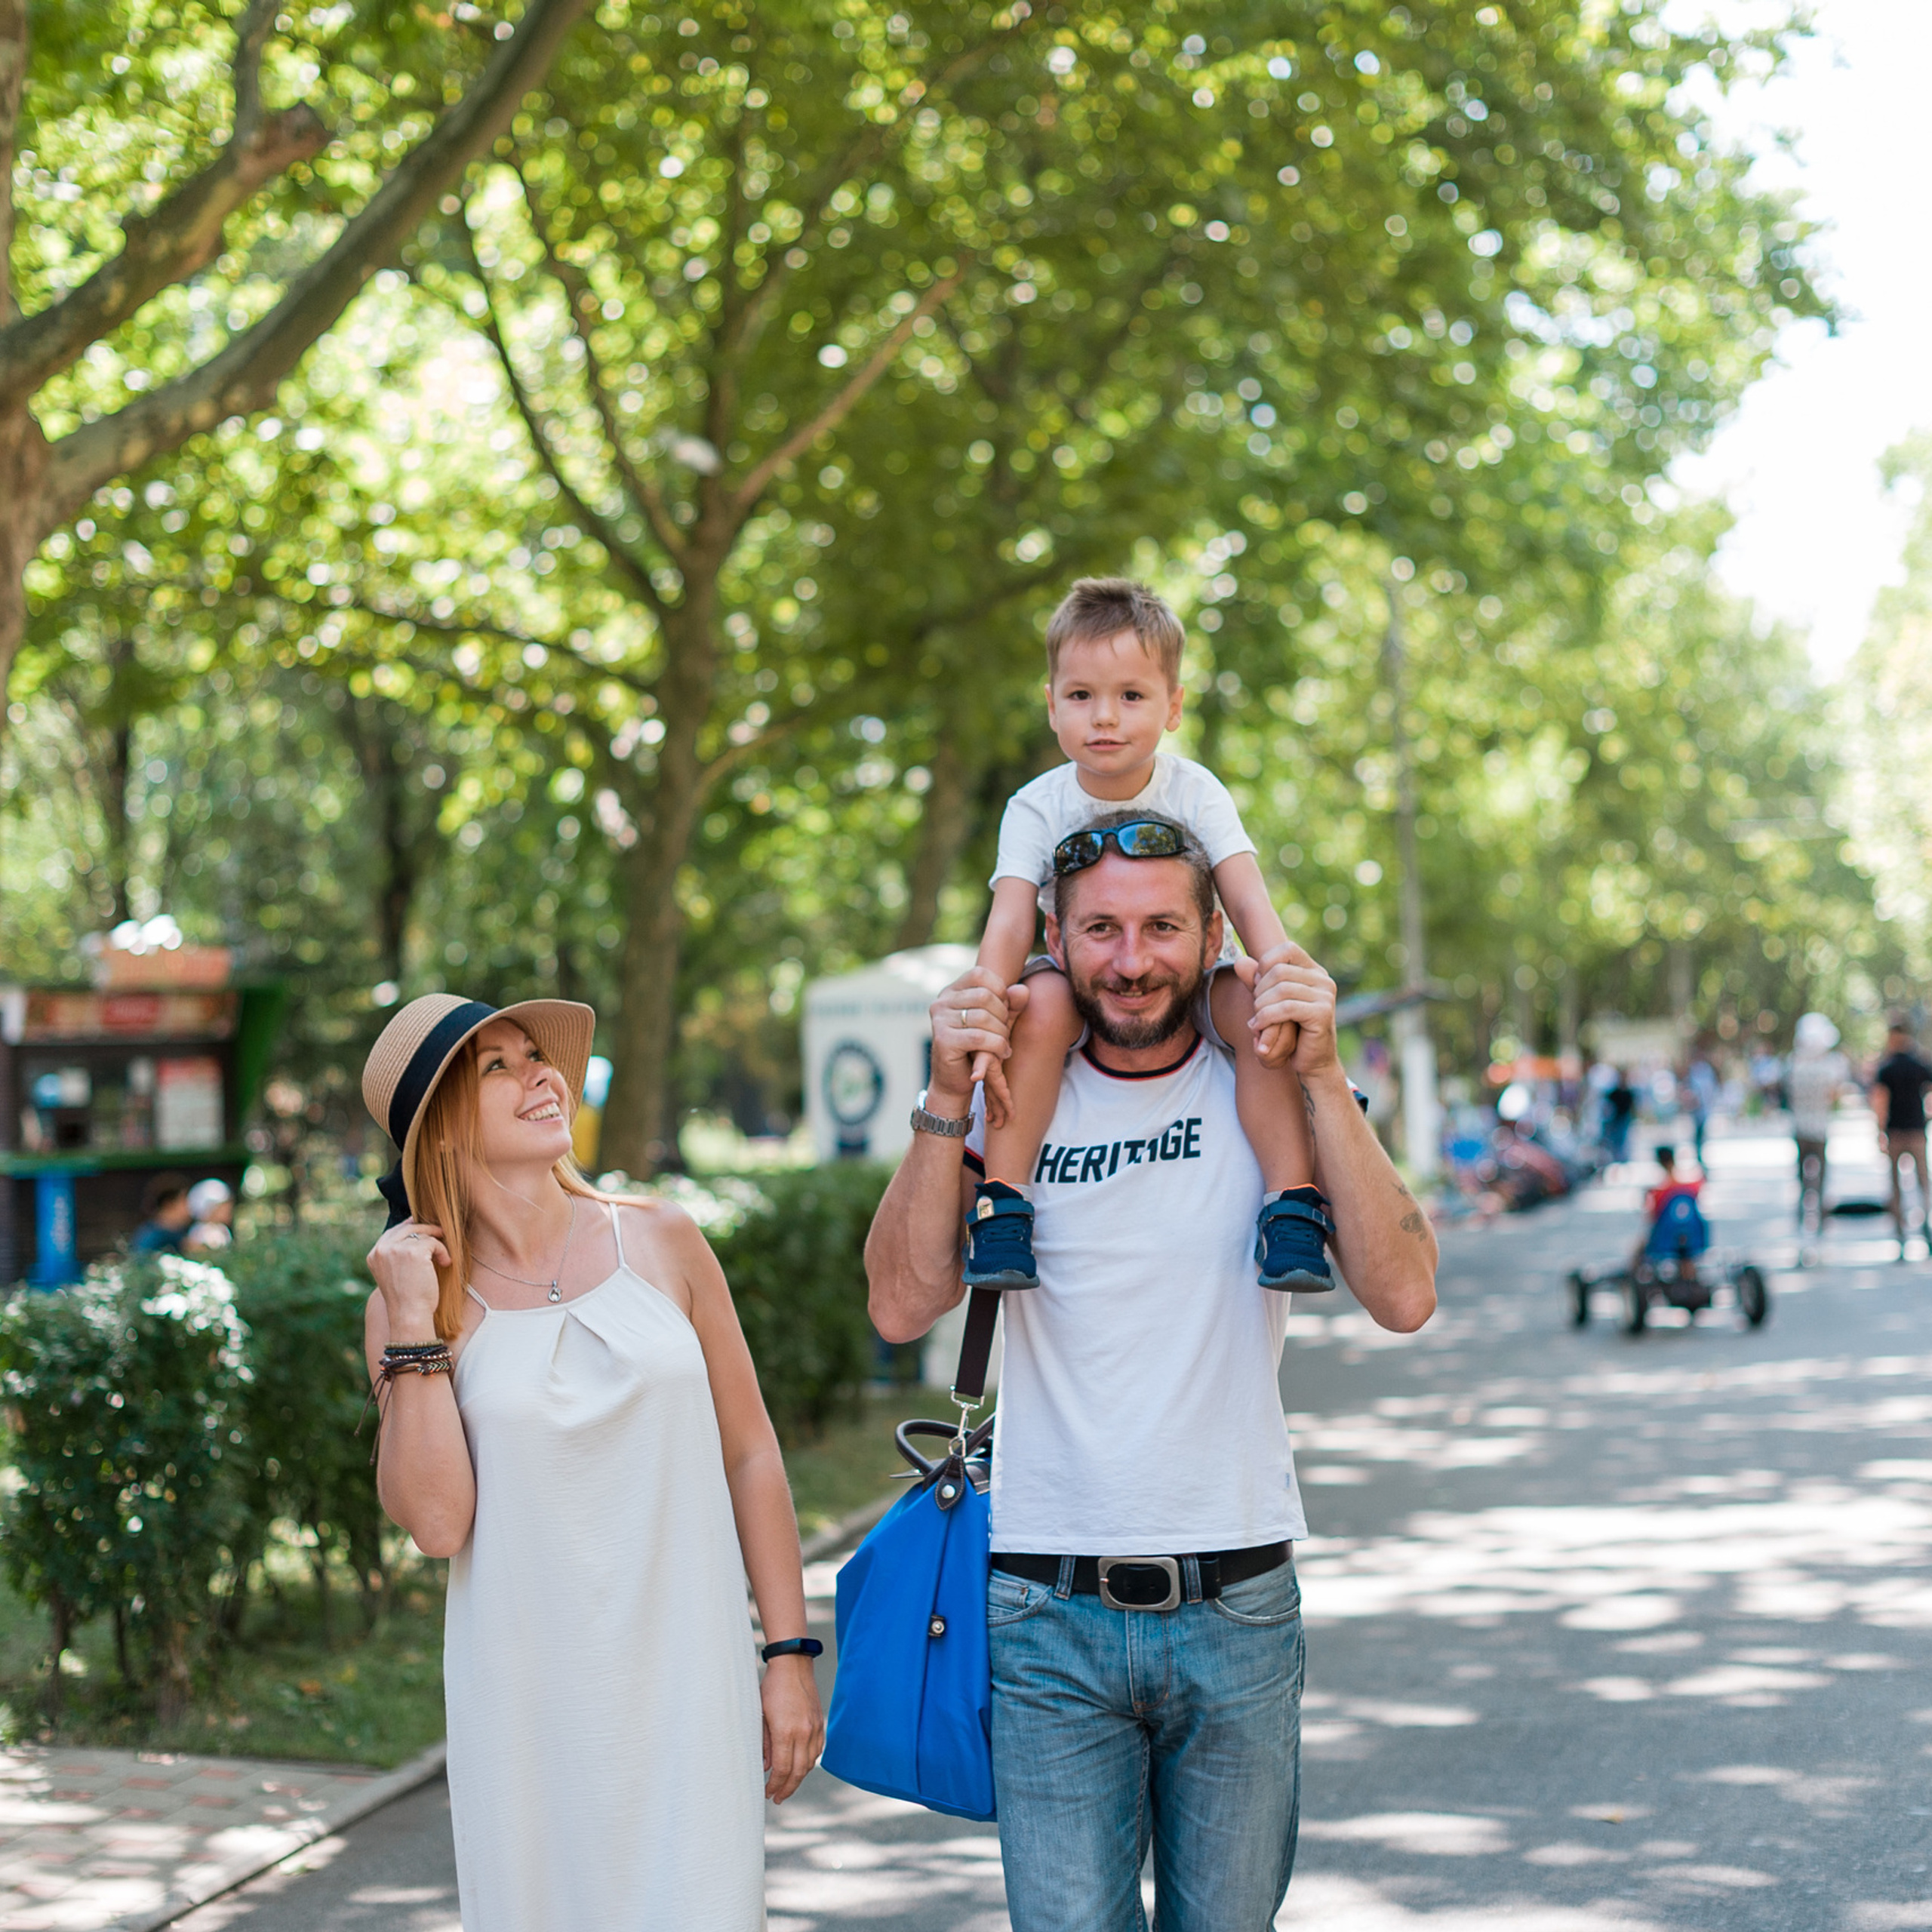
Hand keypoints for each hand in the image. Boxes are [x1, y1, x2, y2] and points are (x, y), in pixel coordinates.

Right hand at [366, 1219, 448, 1341]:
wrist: (409, 1314)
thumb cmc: (406, 1298)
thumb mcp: (393, 1273)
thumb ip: (397, 1254)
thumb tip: (414, 1231)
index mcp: (374, 1255)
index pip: (393, 1231)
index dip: (410, 1227)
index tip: (426, 1229)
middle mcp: (382, 1249)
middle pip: (408, 1227)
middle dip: (427, 1230)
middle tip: (441, 1234)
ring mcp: (397, 1249)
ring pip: (423, 1234)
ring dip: (436, 1244)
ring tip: (442, 1259)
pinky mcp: (414, 1251)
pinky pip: (434, 1242)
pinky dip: (443, 1251)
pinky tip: (445, 1263)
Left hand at [761, 1654, 824, 1802]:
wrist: (793, 1665)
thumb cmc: (772, 1688)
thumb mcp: (761, 1715)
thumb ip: (765, 1743)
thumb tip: (766, 1767)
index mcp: (786, 1731)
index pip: (783, 1769)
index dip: (775, 1785)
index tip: (767, 1793)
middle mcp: (804, 1733)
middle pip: (798, 1771)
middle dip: (787, 1788)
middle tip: (777, 1798)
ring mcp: (815, 1728)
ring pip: (810, 1763)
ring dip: (799, 1777)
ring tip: (787, 1785)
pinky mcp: (820, 1722)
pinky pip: (818, 1750)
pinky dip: (809, 1762)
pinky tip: (800, 1766)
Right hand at [928, 969, 1025, 1112]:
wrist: (955, 1080)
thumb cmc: (977, 1047)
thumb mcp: (997, 1022)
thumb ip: (1010, 1004)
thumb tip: (1023, 990)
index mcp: (951, 992)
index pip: (979, 974)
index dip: (999, 989)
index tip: (1004, 1009)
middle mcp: (941, 1002)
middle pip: (984, 995)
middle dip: (1003, 1014)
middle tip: (1006, 1032)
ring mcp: (939, 1021)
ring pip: (983, 1017)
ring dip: (1002, 1033)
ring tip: (1005, 1045)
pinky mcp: (943, 1041)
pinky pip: (979, 1038)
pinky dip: (997, 1046)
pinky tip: (1002, 1053)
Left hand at [1247, 943, 1339, 1081]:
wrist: (1312, 1061)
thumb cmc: (1291, 1029)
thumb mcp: (1270, 1002)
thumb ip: (1256, 981)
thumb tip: (1239, 961)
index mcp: (1314, 971)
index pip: (1287, 950)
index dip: (1265, 964)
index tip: (1257, 985)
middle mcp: (1324, 980)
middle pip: (1279, 971)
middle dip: (1259, 990)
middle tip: (1255, 1009)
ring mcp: (1326, 995)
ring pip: (1281, 989)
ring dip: (1260, 1006)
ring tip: (1256, 1020)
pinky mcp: (1322, 1013)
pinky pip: (1286, 1008)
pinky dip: (1266, 1017)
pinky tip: (1258, 1028)